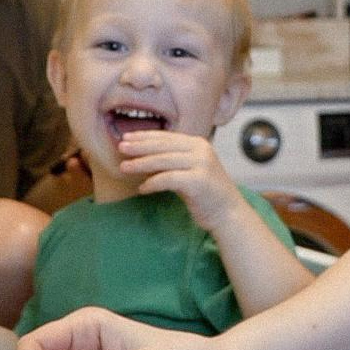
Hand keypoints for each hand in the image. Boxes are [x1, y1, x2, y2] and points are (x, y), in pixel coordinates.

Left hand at [117, 131, 243, 232]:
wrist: (228, 213)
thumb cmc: (206, 193)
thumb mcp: (190, 169)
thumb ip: (173, 160)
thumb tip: (143, 154)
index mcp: (198, 144)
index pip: (167, 137)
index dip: (145, 136)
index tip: (127, 138)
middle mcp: (201, 150)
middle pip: (163, 146)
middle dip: (139, 147)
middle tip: (120, 148)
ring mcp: (201, 164)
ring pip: (163, 161)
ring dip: (140, 164)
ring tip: (124, 168)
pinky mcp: (198, 181)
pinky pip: (168, 179)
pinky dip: (152, 183)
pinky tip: (142, 189)